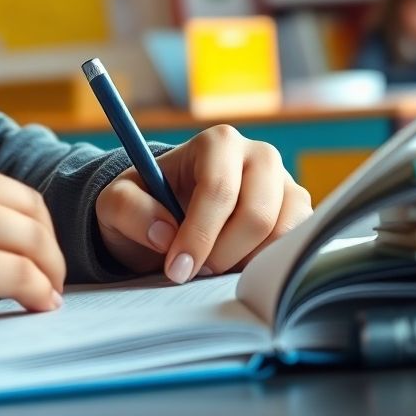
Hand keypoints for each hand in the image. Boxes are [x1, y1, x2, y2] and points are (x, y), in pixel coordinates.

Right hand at [0, 153, 65, 332]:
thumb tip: (7, 258)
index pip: (19, 194)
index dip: (39, 231)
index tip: (38, 260)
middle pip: (33, 218)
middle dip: (50, 256)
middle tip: (46, 285)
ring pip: (32, 246)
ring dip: (46, 276)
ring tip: (35, 299)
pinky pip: (15, 278)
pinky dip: (36, 294)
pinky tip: (33, 307)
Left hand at [95, 125, 312, 283]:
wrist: (170, 214)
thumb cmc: (147, 204)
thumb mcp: (117, 202)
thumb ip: (129, 209)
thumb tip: (164, 232)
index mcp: (217, 142)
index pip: (218, 189)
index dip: (198, 234)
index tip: (176, 268)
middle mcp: (259, 155)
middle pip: (257, 214)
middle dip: (222, 253)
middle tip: (194, 272)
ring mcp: (285, 184)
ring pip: (282, 234)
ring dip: (245, 263)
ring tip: (212, 267)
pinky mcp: (298, 214)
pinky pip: (298, 246)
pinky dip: (268, 266)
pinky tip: (236, 267)